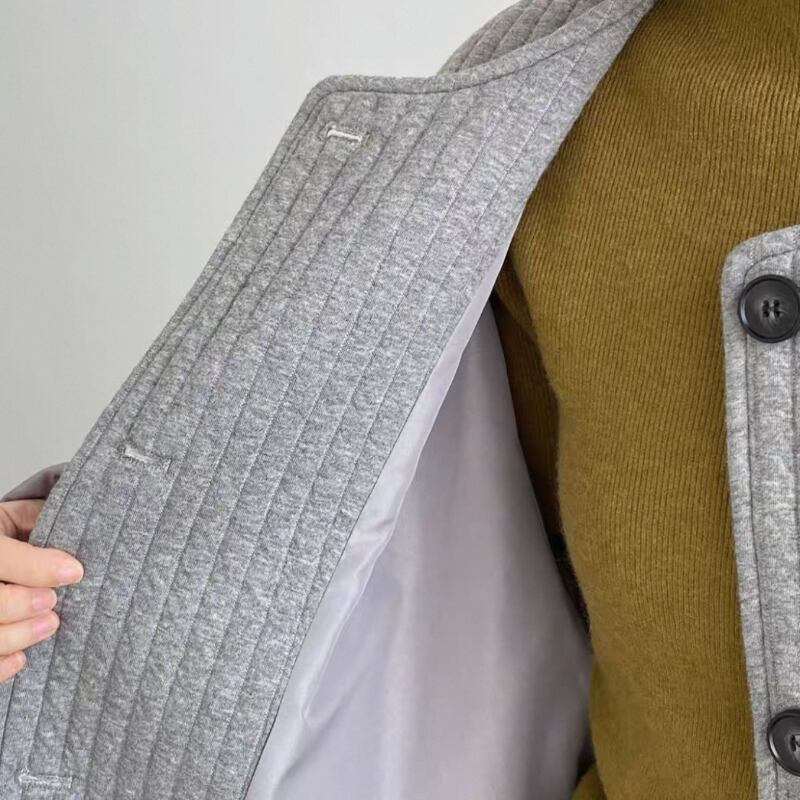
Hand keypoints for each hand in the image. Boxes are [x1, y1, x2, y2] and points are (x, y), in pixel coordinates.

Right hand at [0, 499, 82, 682]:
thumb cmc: (8, 535)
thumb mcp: (17, 518)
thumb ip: (39, 519)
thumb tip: (81, 528)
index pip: (0, 555)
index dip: (36, 567)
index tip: (75, 572)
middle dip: (23, 604)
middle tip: (53, 601)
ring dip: (18, 634)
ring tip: (50, 624)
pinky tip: (21, 659)